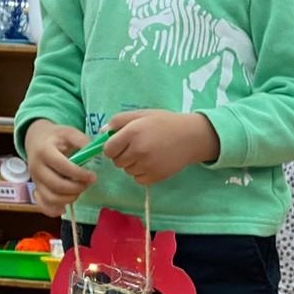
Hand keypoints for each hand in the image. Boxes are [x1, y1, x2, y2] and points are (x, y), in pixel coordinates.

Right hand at [25, 120, 95, 216]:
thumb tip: (96, 153)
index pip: (63, 167)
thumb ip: (82, 141)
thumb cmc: (56, 137)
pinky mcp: (36, 189)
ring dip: (69, 198)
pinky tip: (65, 207)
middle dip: (76, 188)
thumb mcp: (69, 132)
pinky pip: (43, 205)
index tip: (93, 176)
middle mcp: (37, 168)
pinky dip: (55, 210)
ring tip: (79, 190)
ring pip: (51, 198)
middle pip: (57, 185)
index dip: (80, 174)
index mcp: (44, 151)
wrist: (36, 139)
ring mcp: (35, 180)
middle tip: (87, 184)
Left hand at [105, 110, 220, 185]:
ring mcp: (147, 165)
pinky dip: (141, 173)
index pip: (108, 149)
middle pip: (117, 162)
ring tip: (146, 154)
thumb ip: (119, 120)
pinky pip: (138, 179)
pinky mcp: (155, 176)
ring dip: (132, 165)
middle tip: (135, 148)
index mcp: (132, 133)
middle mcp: (138, 150)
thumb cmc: (165, 123)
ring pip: (127, 171)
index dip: (112, 147)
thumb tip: (102, 132)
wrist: (190, 137)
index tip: (120, 144)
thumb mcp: (141, 114)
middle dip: (122, 156)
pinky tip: (151, 163)